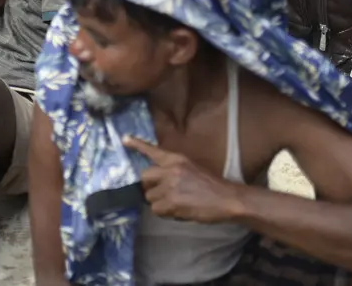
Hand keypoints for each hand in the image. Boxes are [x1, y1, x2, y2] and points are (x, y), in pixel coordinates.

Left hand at [124, 137, 242, 223]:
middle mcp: (170, 170)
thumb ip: (174, 169)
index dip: (137, 145)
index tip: (124, 139)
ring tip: (175, 203)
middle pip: (144, 176)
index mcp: (176, 159)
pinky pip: (156, 209)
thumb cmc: (211, 184)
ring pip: (150, 196)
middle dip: (150, 186)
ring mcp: (170, 186)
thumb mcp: (191, 167)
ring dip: (159, 202)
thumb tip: (158, 178)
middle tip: (162, 192)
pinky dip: (165, 213)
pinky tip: (177, 211)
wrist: (227, 199)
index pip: (153, 150)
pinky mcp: (172, 202)